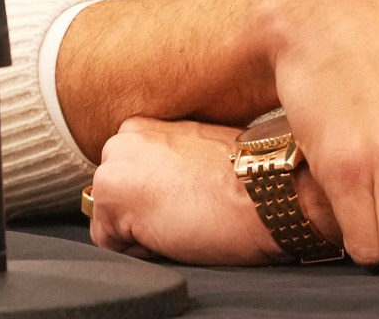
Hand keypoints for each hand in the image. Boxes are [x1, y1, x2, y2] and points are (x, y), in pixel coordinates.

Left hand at [87, 118, 286, 264]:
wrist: (267, 188)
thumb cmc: (247, 177)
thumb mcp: (199, 154)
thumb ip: (168, 163)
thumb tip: (159, 191)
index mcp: (144, 127)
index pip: (129, 179)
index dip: (155, 201)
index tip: (186, 201)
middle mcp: (122, 139)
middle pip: (114, 199)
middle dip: (141, 216)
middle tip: (184, 214)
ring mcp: (113, 165)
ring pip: (111, 221)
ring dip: (141, 233)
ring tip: (182, 222)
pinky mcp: (111, 195)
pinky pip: (111, 243)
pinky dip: (139, 251)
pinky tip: (173, 233)